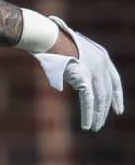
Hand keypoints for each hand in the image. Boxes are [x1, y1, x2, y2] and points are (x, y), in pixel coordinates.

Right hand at [32, 16, 124, 130]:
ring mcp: (95, 71)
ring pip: (100, 99)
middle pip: (107, 92)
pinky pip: (89, 101)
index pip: (114, 80)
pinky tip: (87, 125)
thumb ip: (74, 69)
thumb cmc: (52, 44)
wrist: (48, 37)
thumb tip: (65, 84)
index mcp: (102, 56)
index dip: (117, 96)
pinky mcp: (84, 78)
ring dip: (98, 115)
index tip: (118, 109)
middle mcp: (102, 64)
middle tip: (101, 123)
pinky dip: (89, 115)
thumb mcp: (70, 54)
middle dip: (105, 109)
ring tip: (94, 127)